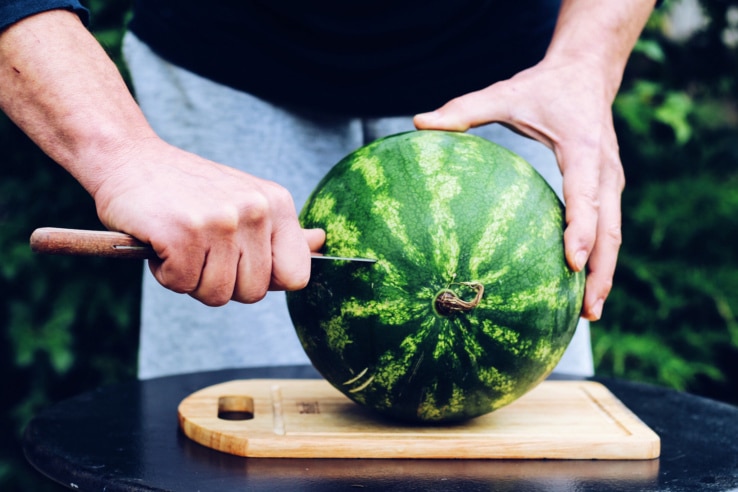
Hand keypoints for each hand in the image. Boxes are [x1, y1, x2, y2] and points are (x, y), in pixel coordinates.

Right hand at [92, 137, 324, 305]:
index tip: (239, 262)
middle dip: (222, 282)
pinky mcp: (183, 233)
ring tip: (181, 243)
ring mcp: (221, 221)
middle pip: (254, 293)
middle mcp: (255, 210)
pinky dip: (166, 274)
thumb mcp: (246, 199)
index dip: (265, 280)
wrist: (128, 158)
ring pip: (217, 295)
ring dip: (191, 279)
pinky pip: (182, 285)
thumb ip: (281, 229)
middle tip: (201, 249)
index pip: (296, 277)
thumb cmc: (188, 189)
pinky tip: (161, 243)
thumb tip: (320, 243)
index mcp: (277, 204)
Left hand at [414, 55, 623, 320]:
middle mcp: (605, 169)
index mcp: (582, 149)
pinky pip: (608, 228)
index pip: (586, 194)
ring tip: (589, 313)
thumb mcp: (504, 94)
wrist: (588, 73)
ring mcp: (611, 181)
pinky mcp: (608, 188)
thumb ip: (463, 110)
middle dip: (601, 270)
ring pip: (615, 234)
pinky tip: (582, 287)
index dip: (582, 229)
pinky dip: (600, 259)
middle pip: (611, 228)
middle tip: (586, 311)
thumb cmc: (544, 87)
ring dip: (605, 273)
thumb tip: (417, 123)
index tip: (573, 262)